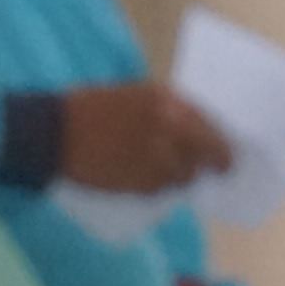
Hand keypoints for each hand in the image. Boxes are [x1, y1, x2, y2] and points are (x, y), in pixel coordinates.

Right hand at [52, 80, 227, 199]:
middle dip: (219, 163)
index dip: (222, 139)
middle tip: (222, 170)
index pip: (211, 121)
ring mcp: (159, 155)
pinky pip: (164, 188)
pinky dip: (160, 186)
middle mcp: (170, 125)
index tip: (229, 149)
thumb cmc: (92, 110)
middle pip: (211, 151)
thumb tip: (197, 130)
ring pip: (187, 175)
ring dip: (183, 177)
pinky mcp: (144, 180)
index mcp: (167, 99)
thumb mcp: (134, 96)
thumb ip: (167, 112)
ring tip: (167, 171)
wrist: (55, 132)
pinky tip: (145, 177)